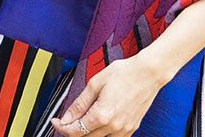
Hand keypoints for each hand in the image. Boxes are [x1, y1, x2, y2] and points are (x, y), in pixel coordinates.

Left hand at [51, 55, 165, 136]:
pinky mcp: (132, 128)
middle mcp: (114, 126)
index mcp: (102, 115)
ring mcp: (125, 129)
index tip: (56, 122)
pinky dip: (103, 134)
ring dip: (87, 134)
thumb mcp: (95, 84)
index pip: (76, 131)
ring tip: (81, 122)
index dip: (62, 128)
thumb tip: (67, 117)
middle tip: (65, 121)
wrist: (148, 73)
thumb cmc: (124, 73)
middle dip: (72, 131)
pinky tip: (98, 125)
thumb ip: (80, 104)